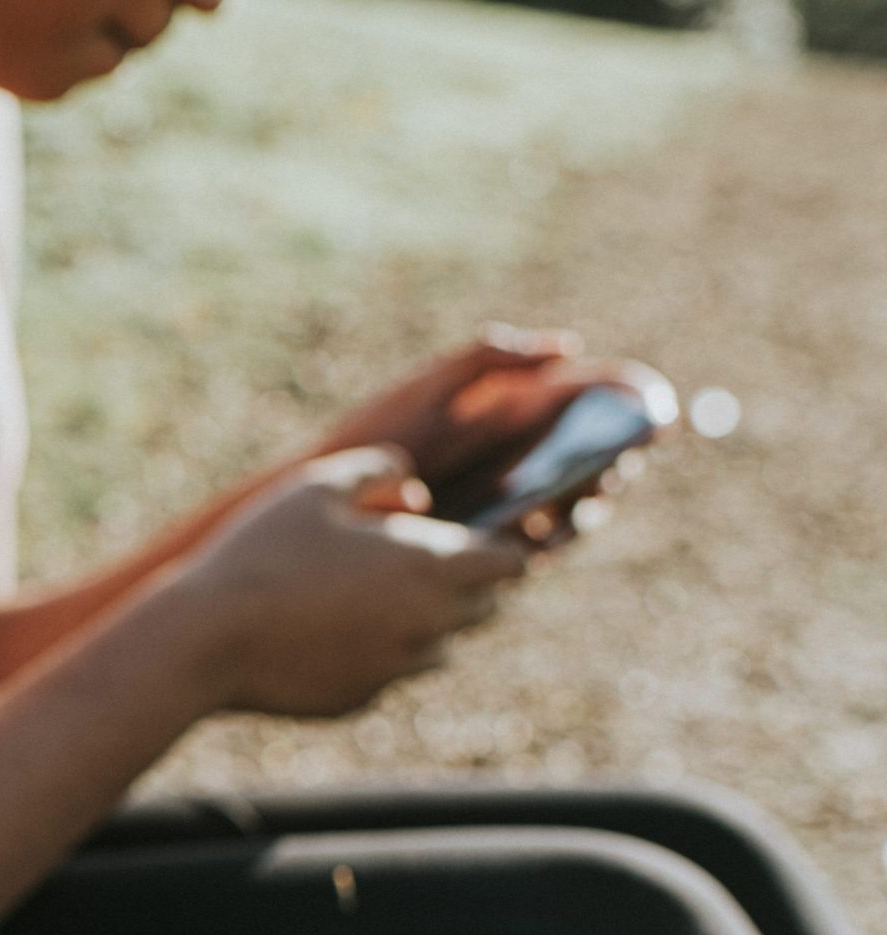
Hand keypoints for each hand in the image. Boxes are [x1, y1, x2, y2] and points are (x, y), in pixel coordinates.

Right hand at [167, 447, 528, 717]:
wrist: (206, 640)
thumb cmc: (261, 553)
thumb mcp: (314, 488)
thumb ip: (377, 472)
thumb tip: (413, 489)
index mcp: (427, 567)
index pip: (510, 564)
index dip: (497, 549)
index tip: (470, 540)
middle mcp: (427, 625)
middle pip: (484, 609)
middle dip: (458, 585)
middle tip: (402, 563)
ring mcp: (396, 669)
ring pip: (439, 647)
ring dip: (417, 624)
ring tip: (354, 599)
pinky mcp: (362, 700)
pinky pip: (387, 674)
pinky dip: (370, 654)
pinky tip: (317, 634)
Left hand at [322, 327, 677, 517]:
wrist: (325, 491)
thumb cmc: (375, 433)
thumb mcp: (428, 387)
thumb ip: (488, 358)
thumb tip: (567, 347)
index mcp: (518, 411)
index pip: (592, 402)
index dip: (630, 400)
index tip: (653, 401)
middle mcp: (525, 458)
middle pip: (596, 455)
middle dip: (620, 453)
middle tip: (626, 452)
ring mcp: (513, 502)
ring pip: (577, 502)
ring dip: (597, 496)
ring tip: (600, 486)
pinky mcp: (493, 543)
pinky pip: (541, 544)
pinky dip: (558, 535)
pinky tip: (557, 525)